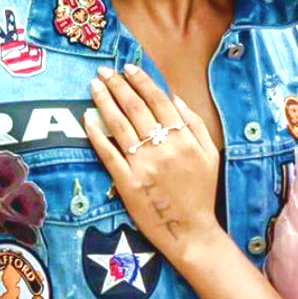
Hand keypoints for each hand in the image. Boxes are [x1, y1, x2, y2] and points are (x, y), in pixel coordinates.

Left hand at [84, 64, 221, 263]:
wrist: (191, 231)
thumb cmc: (202, 191)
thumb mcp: (209, 154)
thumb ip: (195, 124)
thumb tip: (174, 97)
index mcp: (183, 138)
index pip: (158, 101)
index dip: (142, 82)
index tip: (128, 67)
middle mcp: (162, 147)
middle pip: (135, 108)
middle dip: (118, 86)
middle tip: (105, 70)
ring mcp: (142, 165)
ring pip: (119, 126)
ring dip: (105, 102)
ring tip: (94, 85)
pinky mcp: (126, 183)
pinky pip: (108, 154)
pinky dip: (97, 135)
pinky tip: (88, 119)